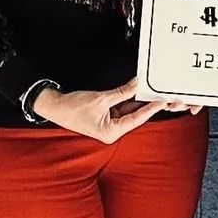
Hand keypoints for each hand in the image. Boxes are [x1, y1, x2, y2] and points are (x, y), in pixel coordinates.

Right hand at [33, 80, 165, 144]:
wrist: (55, 107)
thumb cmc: (73, 108)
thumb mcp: (102, 98)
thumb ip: (122, 92)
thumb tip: (137, 84)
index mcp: (111, 133)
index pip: (137, 119)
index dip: (151, 109)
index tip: (162, 101)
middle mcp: (112, 132)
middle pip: (134, 116)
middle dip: (146, 105)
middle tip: (161, 95)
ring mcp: (109, 125)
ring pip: (129, 111)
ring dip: (138, 101)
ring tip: (152, 91)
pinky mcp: (106, 118)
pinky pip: (121, 108)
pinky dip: (128, 100)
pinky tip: (138, 92)